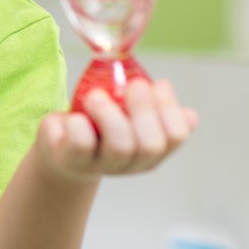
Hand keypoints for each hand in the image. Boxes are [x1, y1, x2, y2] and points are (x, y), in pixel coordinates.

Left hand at [35, 79, 197, 181]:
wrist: (59, 146)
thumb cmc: (97, 124)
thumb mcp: (126, 114)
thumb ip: (153, 110)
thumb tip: (190, 114)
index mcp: (150, 151)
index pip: (175, 136)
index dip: (171, 109)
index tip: (159, 83)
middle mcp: (130, 163)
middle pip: (151, 144)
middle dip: (145, 110)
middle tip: (134, 84)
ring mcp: (101, 165)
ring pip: (120, 146)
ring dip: (110, 114)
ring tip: (96, 95)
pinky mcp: (72, 160)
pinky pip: (82, 145)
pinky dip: (80, 126)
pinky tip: (74, 116)